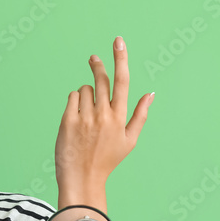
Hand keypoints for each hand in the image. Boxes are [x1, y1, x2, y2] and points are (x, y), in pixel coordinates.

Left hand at [54, 36, 152, 201]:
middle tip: (93, 58)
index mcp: (120, 118)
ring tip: (86, 113)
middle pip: (101, 79)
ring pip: (85, 89)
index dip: (121, 59)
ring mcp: (85, 117)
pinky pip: (72, 97)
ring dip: (86, 94)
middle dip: (97, 65)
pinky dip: (74, 101)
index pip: (123, 81)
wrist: (82, 179)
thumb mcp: (130, 140)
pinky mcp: (68, 121)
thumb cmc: (107, 160)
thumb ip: (141, 115)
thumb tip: (151, 93)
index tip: (118, 41)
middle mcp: (103, 115)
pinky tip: (76, 116)